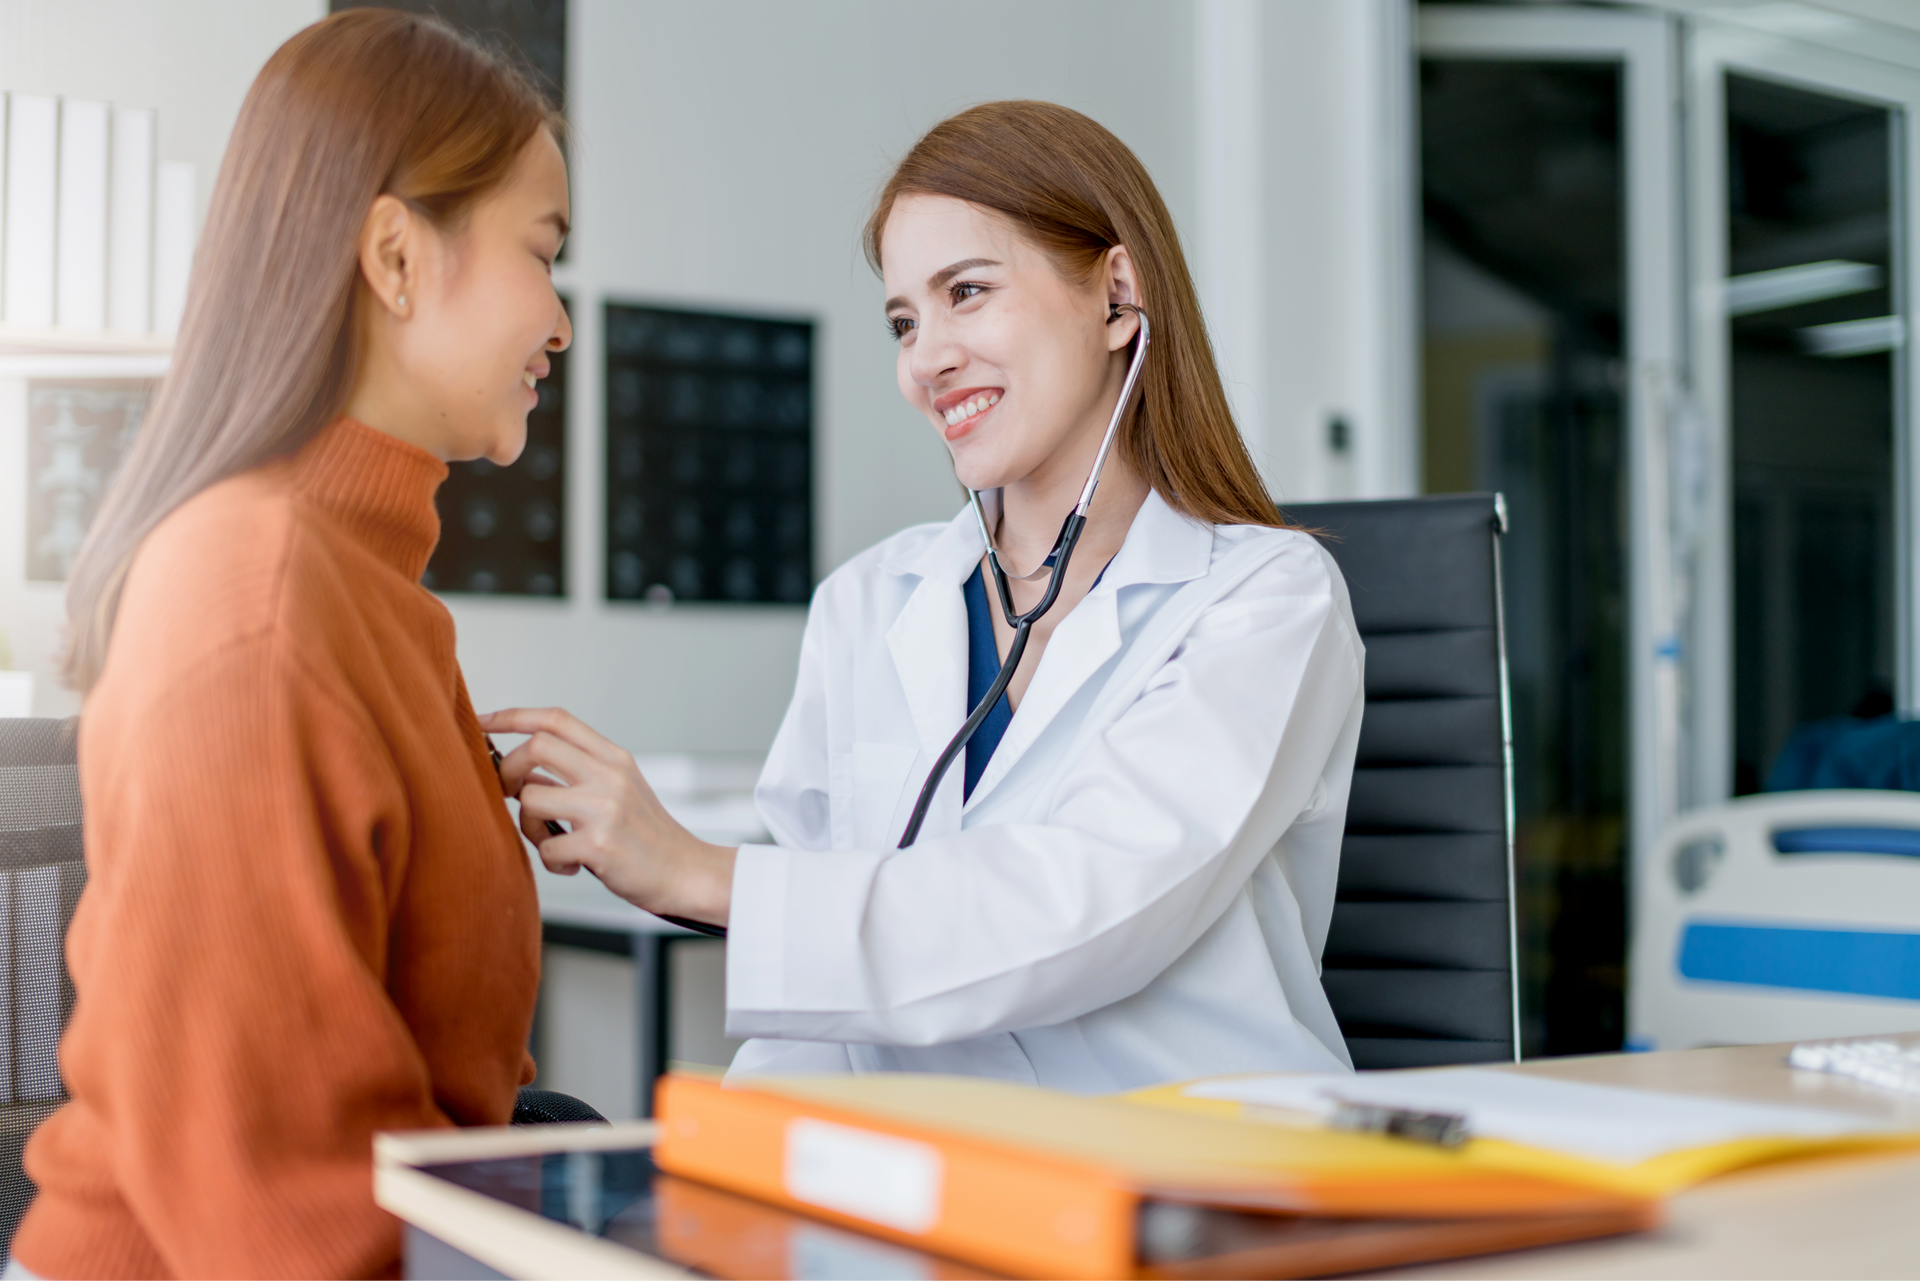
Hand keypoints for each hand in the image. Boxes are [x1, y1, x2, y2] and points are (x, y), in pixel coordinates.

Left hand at [479, 707, 735, 927]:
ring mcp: (604, 808)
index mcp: (614, 758)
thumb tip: (520, 768)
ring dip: (529, 826)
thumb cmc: (647, 835)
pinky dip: (552, 861)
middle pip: (536, 747)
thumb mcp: (622, 788)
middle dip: (508, 771)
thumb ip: (581, 771)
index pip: (557, 719)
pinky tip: (574, 865)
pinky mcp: (598, 844)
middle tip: (509, 796)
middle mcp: (610, 775)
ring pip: (531, 799)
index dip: (513, 716)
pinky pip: (546, 847)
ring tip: (552, 840)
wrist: (686, 871)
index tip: (483, 722)